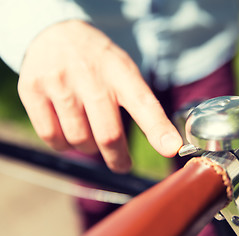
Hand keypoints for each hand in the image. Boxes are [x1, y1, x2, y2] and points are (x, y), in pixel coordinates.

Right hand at [18, 20, 182, 172]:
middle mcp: (89, 76)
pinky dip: (65, 144)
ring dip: (89, 147)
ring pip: (79, 140)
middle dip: (118, 158)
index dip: (158, 129)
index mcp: (120, 71)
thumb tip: (165, 145)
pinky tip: (69, 130)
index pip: (143, 103)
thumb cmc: (98, 62)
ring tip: (91, 134)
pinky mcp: (32, 91)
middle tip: (122, 164)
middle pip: (108, 135)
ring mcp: (59, 83)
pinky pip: (52, 138)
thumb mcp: (123, 71)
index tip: (172, 148)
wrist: (54, 33)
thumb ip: (141, 104)